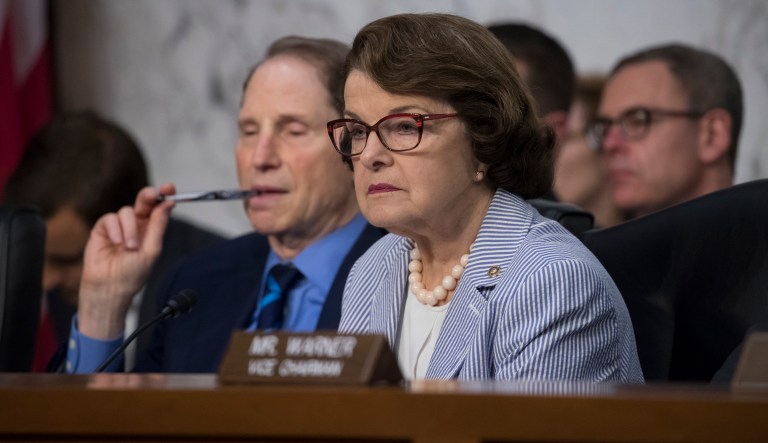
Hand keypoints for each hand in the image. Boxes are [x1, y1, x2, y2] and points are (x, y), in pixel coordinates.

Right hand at [77, 184, 175, 338]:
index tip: (170, 188)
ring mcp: (119, 227)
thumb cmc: (133, 273)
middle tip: (152, 195)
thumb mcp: (151, 249)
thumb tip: (168, 204)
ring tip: (130, 247)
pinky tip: (116, 242)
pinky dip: (115, 229)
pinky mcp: (103, 229)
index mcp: (151, 230)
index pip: (159, 209)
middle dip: (148, 196)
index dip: (164, 196)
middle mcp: (136, 226)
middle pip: (143, 202)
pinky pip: (110, 218)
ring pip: (127, 212)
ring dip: (130, 228)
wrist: (110, 287)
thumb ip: (158, 225)